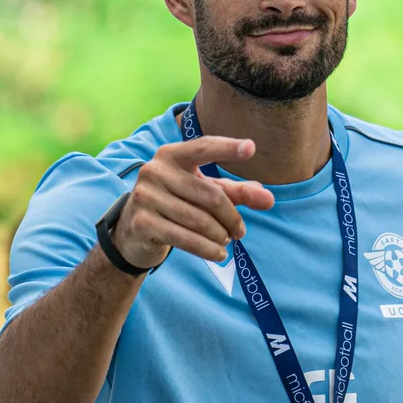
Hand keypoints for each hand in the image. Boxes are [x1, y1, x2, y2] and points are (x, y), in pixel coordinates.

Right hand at [110, 136, 275, 268]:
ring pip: (199, 219)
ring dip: (220, 235)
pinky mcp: (142, 222)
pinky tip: (219, 255)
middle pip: (210, 195)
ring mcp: (145, 196)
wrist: (133, 231)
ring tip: (227, 241)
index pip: (204, 148)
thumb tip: (269, 199)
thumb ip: (237, 192)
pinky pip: (184, 238)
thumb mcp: (205, 193)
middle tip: (240, 232)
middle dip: (231, 217)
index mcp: (172, 155)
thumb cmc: (177, 203)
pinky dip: (207, 249)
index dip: (227, 148)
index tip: (251, 148)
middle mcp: (155, 170)